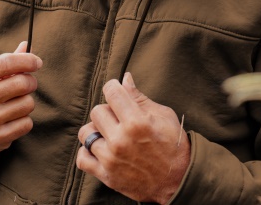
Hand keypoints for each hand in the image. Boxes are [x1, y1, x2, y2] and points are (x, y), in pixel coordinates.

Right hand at [0, 41, 41, 153]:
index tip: (36, 63)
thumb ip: (6, 60)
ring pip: (28, 104)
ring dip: (27, 101)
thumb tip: (27, 45)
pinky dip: (24, 120)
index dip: (28, 60)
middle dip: (30, 81)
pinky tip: (13, 118)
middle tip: (27, 84)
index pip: (8, 62)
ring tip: (15, 102)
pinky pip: (26, 124)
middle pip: (22, 83)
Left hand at [77, 73, 189, 203]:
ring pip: (86, 133)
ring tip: (109, 133)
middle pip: (97, 111)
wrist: (178, 181)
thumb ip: (139, 97)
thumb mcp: (163, 116)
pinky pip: (82, 158)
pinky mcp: (106, 175)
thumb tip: (125, 78)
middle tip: (119, 117)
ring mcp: (111, 159)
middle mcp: (121, 140)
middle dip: (108, 110)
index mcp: (136, 122)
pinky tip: (100, 148)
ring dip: (97, 130)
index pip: (112, 92)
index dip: (113, 87)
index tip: (116, 90)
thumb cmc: (173, 145)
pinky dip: (88, 152)